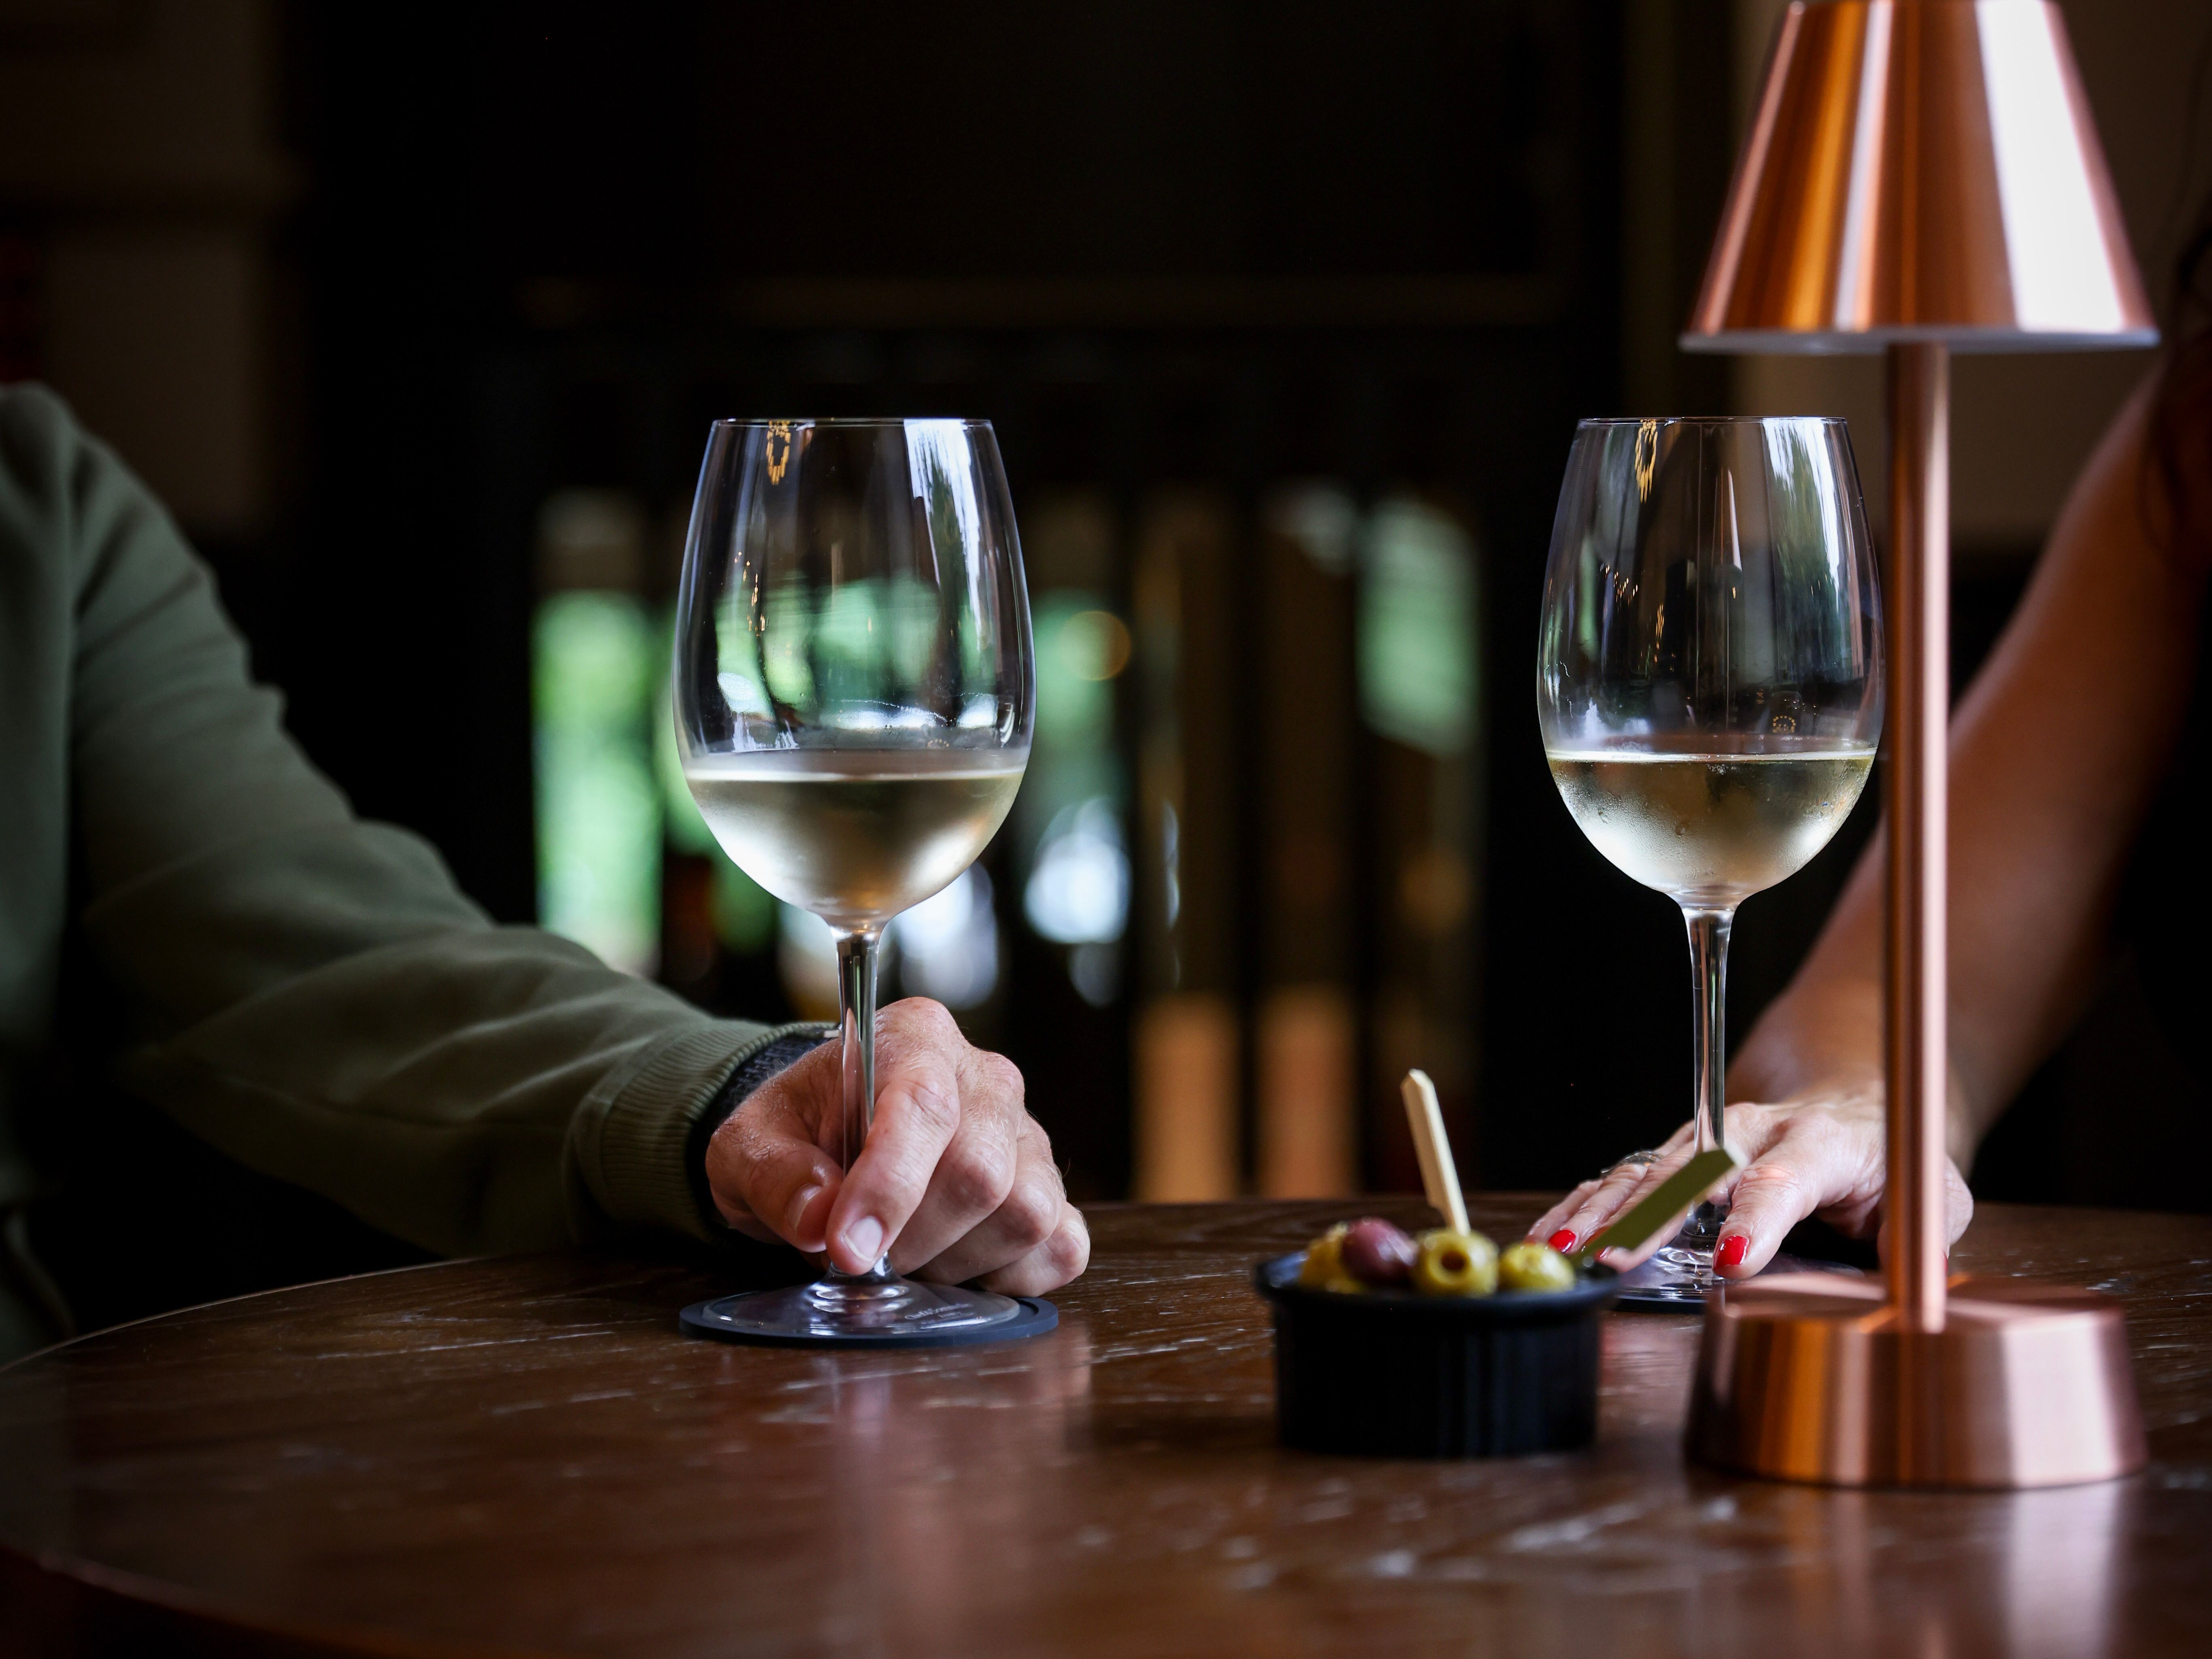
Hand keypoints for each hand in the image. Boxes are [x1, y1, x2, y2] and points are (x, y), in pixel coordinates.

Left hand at [703, 999, 1088, 1295]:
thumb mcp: (748, 1146)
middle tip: (863, 1256)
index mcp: (914, 1040)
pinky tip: (961, 1269)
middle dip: (913, 1238)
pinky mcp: (1050, 1187)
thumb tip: (820, 1222)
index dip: (889, 1186)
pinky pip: (1061, 1245)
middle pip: (980, 1172)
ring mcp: (1027, 1134)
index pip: (923, 1106)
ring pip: (1026, 1213)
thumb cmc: (796, 1132)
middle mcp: (986, 1077)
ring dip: (957, 1262)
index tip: (846, 1251)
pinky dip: (1015, 1276)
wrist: (829, 1134)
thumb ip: (775, 1177)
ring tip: (908, 1255)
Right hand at [1526, 1091, 1972, 1276]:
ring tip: (1565, 1252)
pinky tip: (1552, 1236)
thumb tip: (1909, 1297)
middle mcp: (1752, 1132)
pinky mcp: (1677, 1153)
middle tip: (1614, 1258)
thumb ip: (1916, 1245)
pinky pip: (1624, 1177)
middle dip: (1650, 1217)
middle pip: (1692, 1173)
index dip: (1756, 1220)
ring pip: (1646, 1172)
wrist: (1854, 1105)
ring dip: (1602, 1213)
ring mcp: (1706, 1139)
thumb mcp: (1929, 1198)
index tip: (1733, 1262)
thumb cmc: (1888, 1163)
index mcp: (1819, 1142)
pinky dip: (1585, 1206)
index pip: (1782, 1181)